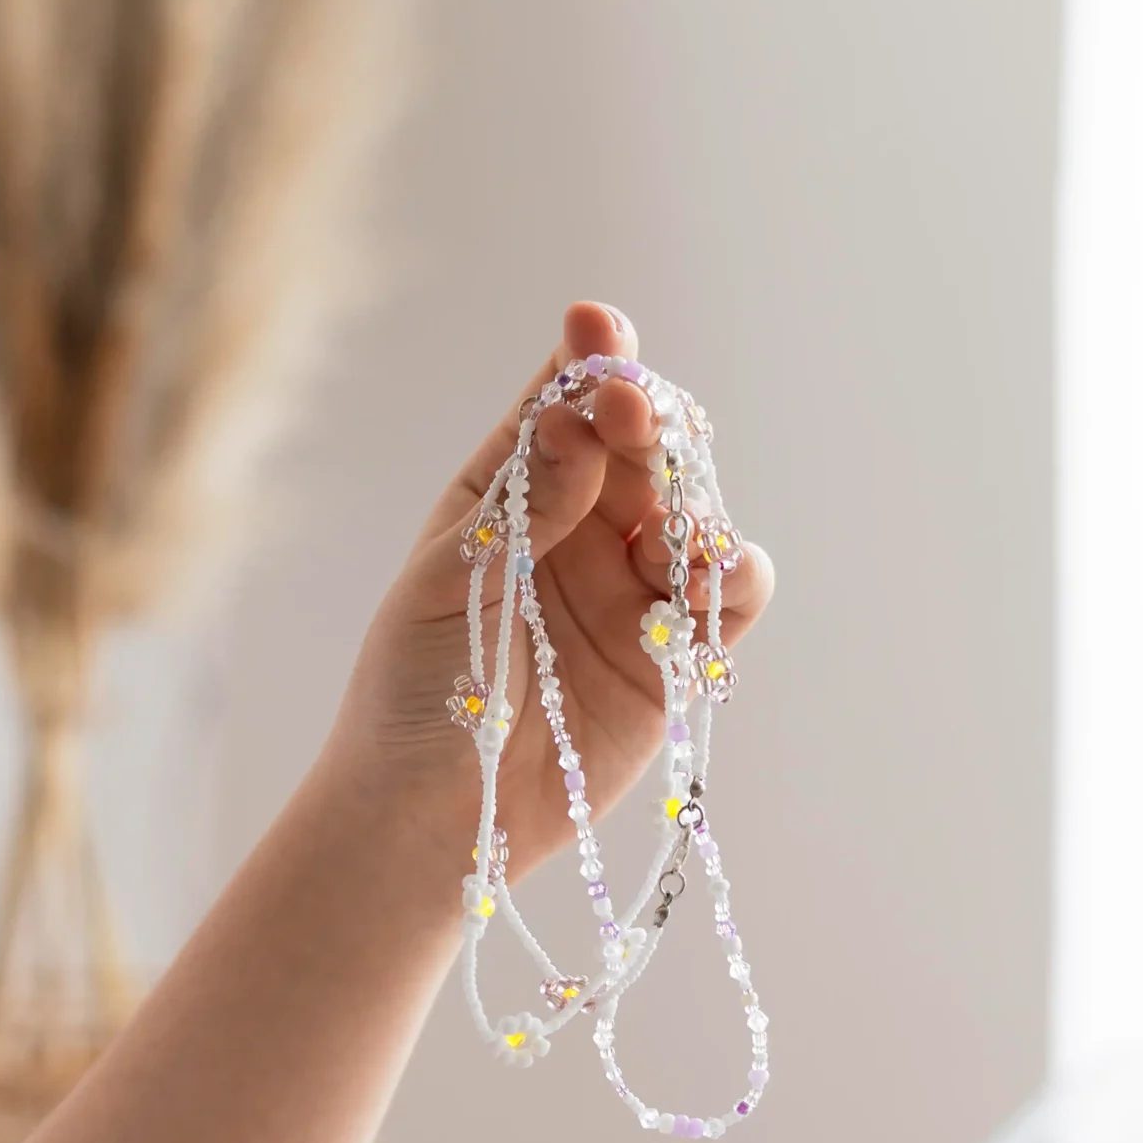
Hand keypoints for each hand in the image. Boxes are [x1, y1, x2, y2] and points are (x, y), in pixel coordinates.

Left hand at [326, 302, 774, 878]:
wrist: (427, 818)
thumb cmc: (412, 692)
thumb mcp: (451, 583)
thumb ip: (525, 503)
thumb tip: (584, 410)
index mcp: (510, 494)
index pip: (563, 406)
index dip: (589, 360)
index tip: (596, 325)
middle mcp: (581, 529)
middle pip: (644, 448)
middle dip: (647, 423)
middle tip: (633, 415)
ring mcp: (631, 591)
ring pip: (696, 514)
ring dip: (696, 501)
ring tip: (671, 524)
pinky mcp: (670, 658)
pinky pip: (722, 599)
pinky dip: (730, 575)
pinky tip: (707, 575)